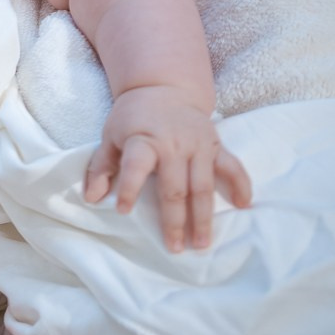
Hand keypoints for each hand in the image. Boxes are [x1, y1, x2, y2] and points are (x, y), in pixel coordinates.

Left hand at [84, 86, 252, 250]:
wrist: (163, 87)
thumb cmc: (133, 116)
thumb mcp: (110, 136)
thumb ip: (101, 167)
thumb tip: (92, 198)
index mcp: (145, 140)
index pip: (136, 166)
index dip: (129, 188)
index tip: (123, 211)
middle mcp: (174, 144)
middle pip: (176, 188)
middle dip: (175, 220)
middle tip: (175, 248)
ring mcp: (199, 145)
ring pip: (203, 186)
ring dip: (204, 217)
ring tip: (202, 243)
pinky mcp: (216, 144)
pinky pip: (232, 166)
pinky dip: (241, 184)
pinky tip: (243, 205)